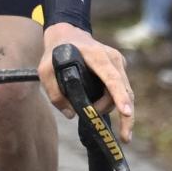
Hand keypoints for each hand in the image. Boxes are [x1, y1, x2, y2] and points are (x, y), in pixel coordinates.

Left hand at [38, 24, 133, 142]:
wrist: (67, 33)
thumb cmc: (56, 52)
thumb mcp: (45, 70)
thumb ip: (54, 92)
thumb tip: (71, 114)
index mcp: (96, 56)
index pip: (111, 78)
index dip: (119, 97)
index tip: (126, 112)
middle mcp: (113, 59)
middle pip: (124, 91)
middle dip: (126, 116)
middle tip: (124, 137)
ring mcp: (119, 62)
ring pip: (125, 93)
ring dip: (112, 108)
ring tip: (92, 112)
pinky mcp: (120, 68)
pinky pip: (121, 90)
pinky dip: (115, 102)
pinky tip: (99, 107)